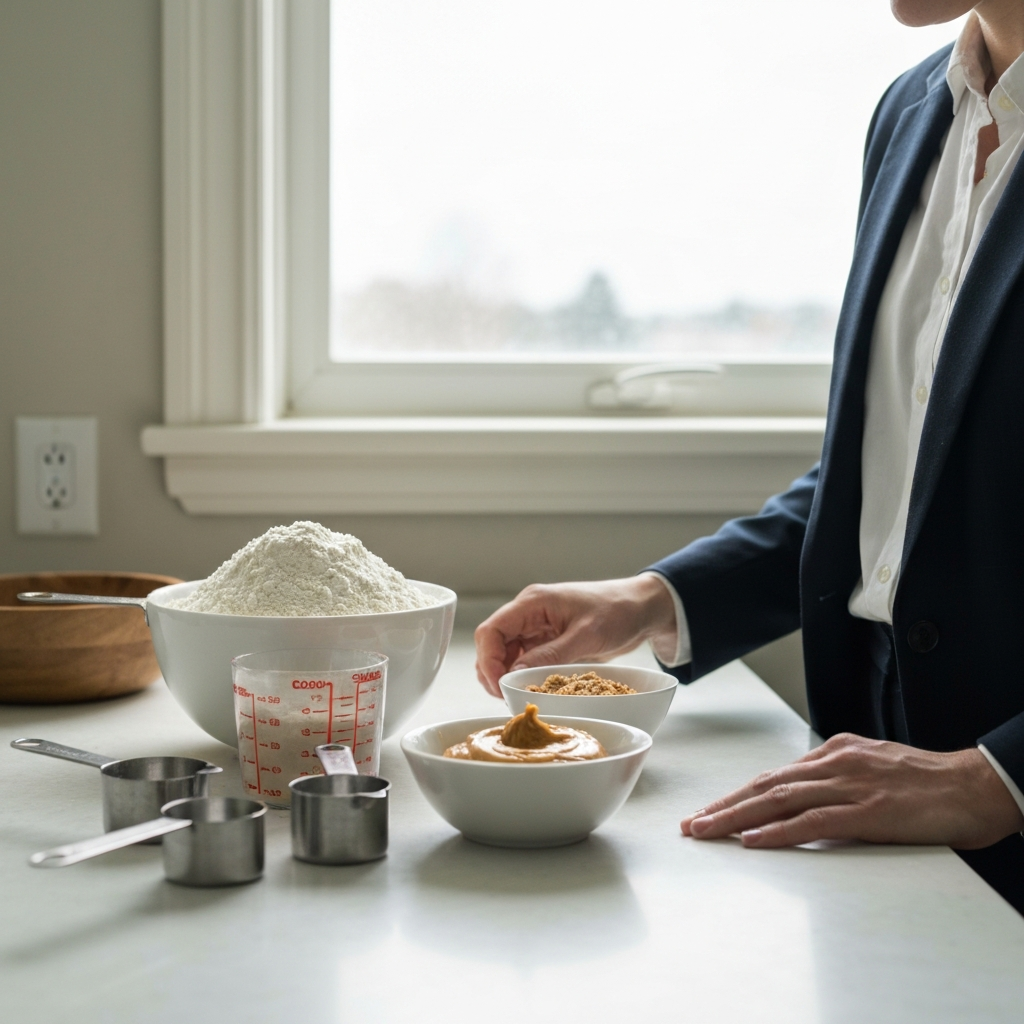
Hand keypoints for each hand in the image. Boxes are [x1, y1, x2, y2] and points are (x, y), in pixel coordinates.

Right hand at [474, 575, 676, 695]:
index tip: (498, 686)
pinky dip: (521, 675)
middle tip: (506, 698)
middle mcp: (529, 613)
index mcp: (533, 603)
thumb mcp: (586, 636)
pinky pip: (524, 659)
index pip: (491, 631)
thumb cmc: (618, 611)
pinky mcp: (547, 641)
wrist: (641, 608)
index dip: (488, 660)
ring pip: (505, 654)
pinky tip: (529, 690)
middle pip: (492, 644)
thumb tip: (515, 676)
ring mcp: (537, 627)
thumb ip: (550, 655)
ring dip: (505, 676)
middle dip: (493, 672)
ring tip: (515, 697)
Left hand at [680, 733, 1023, 849]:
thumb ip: (839, 780)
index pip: (774, 775)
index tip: (710, 810)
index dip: (737, 794)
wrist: (976, 785)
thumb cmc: (928, 783)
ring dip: (736, 817)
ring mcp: (849, 786)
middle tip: (692, 823)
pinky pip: (814, 822)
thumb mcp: (873, 770)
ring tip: (706, 831)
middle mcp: (835, 764)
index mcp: (836, 753)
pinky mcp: (868, 812)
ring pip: (779, 800)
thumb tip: (807, 797)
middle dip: (724, 805)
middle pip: (765, 785)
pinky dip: (779, 832)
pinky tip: (753, 841)